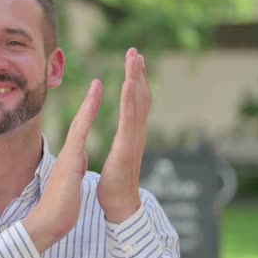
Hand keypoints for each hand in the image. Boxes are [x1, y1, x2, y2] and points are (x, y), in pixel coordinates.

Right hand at [23, 79, 101, 252]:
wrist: (48, 221)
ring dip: (89, 103)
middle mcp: (70, 152)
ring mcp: (69, 154)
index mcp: (73, 158)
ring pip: (80, 123)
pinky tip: (93, 107)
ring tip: (97, 84)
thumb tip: (79, 159)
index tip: (95, 98)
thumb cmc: (60, 208)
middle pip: (80, 121)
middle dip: (89, 101)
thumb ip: (74, 168)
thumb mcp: (71, 182)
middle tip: (97, 83)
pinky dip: (87, 117)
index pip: (82, 131)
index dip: (88, 114)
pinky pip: (80, 134)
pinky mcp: (70, 160)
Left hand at [97, 47, 150, 222]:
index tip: (133, 62)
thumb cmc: (116, 185)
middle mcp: (136, 133)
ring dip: (136, 78)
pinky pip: (129, 117)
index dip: (135, 82)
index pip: (135, 103)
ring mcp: (134, 138)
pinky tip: (128, 82)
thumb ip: (122, 145)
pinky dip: (130, 98)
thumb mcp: (118, 157)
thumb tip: (122, 139)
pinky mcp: (127, 146)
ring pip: (137, 102)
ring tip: (134, 57)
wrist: (119, 206)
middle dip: (138, 73)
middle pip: (141, 97)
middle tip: (135, 51)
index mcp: (132, 135)